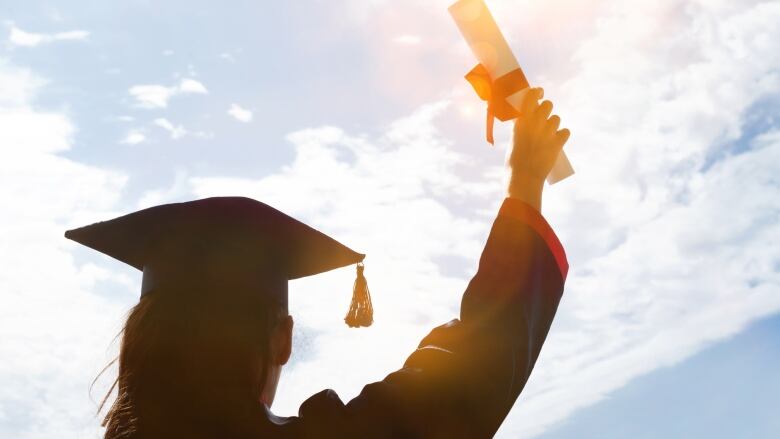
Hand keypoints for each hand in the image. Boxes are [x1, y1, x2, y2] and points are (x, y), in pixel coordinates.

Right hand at [507, 88, 570, 210]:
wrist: (524, 178)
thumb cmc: (514, 162)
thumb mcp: (513, 140)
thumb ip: (521, 129)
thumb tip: (527, 121)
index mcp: (521, 120)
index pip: (532, 95)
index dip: (537, 92)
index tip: (539, 93)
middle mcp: (535, 122)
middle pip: (548, 105)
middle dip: (546, 110)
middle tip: (542, 119)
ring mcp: (548, 132)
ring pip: (556, 119)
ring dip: (553, 124)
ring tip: (547, 135)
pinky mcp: (558, 142)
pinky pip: (565, 132)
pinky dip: (561, 136)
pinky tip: (556, 142)